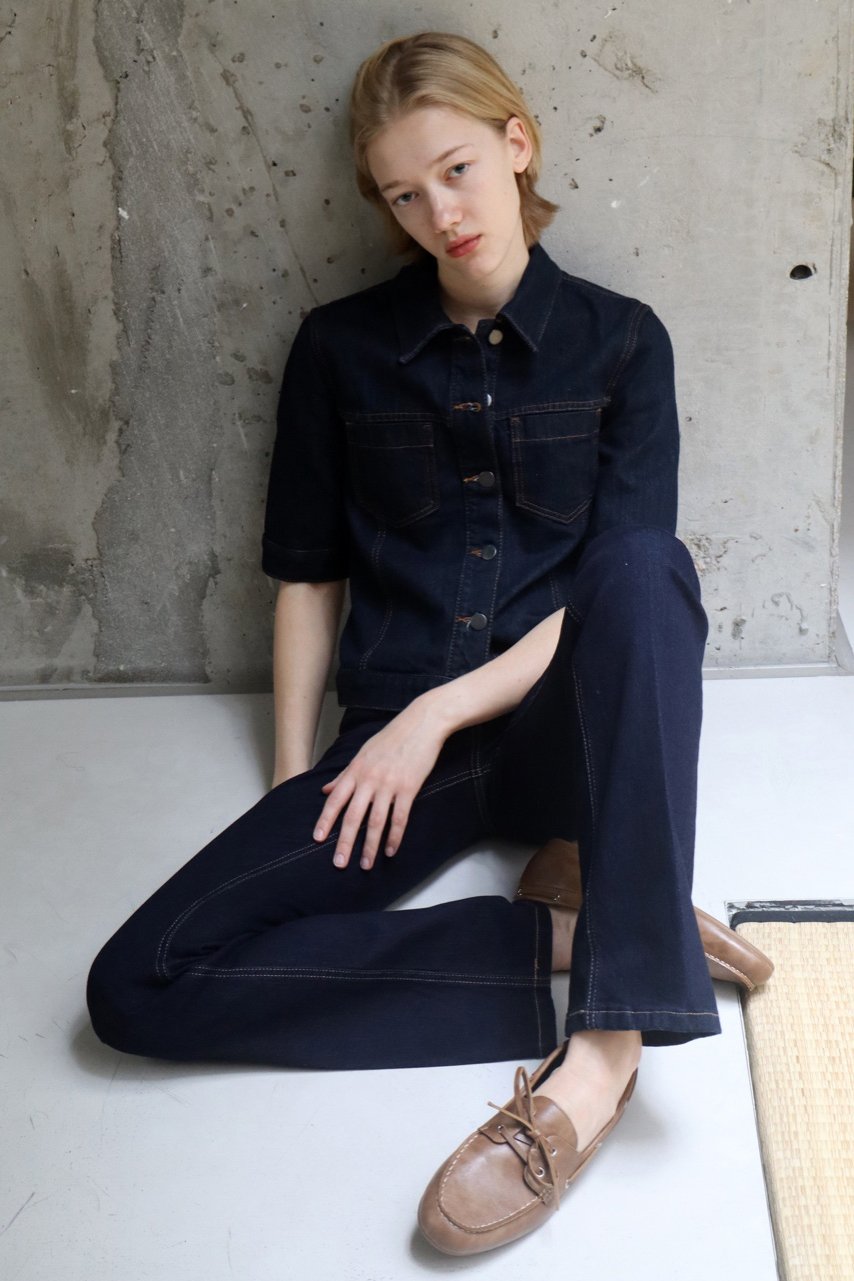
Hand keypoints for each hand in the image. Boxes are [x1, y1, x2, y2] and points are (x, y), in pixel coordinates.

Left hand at [313, 695, 448, 869]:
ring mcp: (389, 784)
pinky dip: (395, 836)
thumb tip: (325, 790)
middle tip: (339, 863)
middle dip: (345, 842)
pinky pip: (400, 817)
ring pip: (376, 821)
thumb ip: (344, 775)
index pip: (336, 799)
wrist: (422, 723)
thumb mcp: (363, 753)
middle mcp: (369, 779)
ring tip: (365, 864)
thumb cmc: (392, 737)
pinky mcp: (409, 788)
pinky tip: (390, 850)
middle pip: (353, 816)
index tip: (317, 839)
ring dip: (370, 846)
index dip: (326, 820)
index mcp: (356, 770)